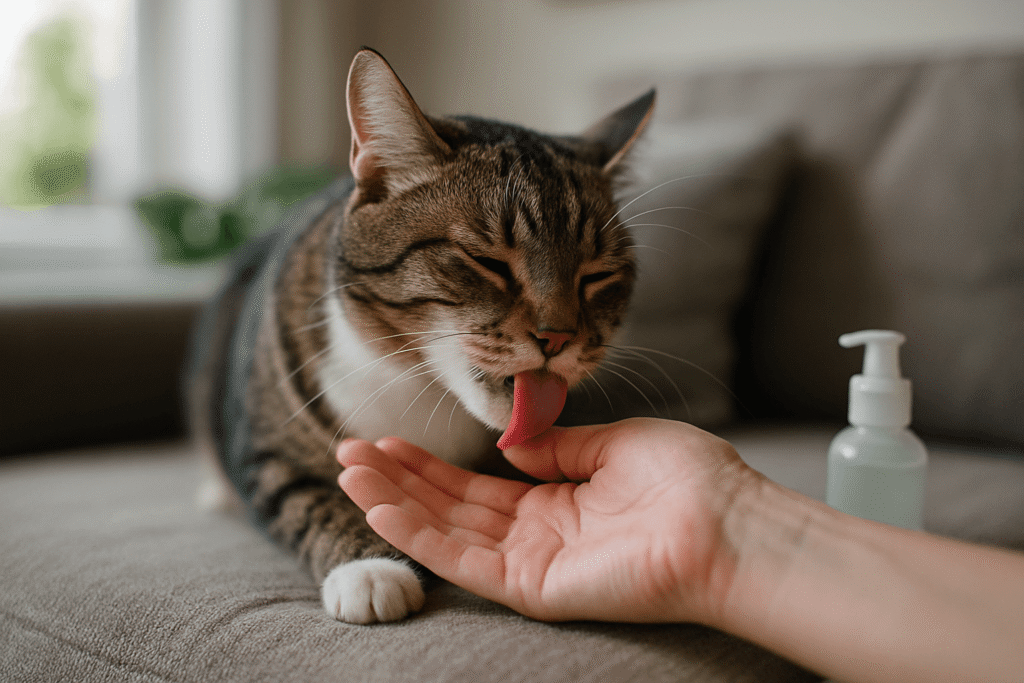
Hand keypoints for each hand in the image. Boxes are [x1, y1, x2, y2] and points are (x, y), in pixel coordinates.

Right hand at [337, 418, 755, 622]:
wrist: (728, 522)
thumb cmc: (687, 480)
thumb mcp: (614, 443)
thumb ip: (559, 445)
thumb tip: (511, 444)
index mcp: (556, 500)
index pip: (475, 486)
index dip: (430, 465)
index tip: (388, 440)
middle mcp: (537, 534)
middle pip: (450, 508)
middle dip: (398, 481)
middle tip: (348, 453)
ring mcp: (532, 563)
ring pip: (446, 534)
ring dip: (394, 505)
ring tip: (349, 474)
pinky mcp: (535, 586)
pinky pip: (465, 562)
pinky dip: (419, 538)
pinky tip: (380, 510)